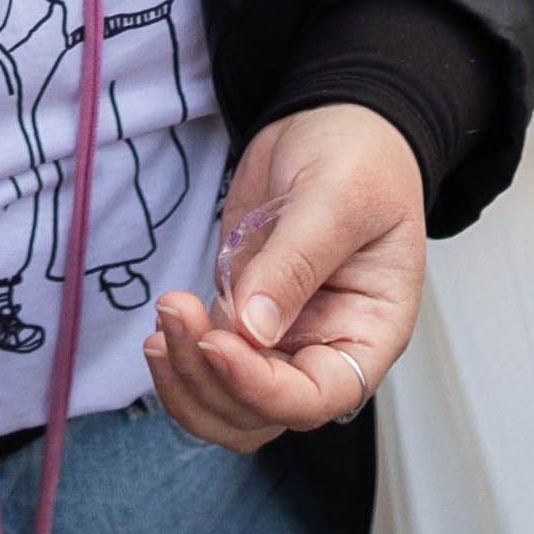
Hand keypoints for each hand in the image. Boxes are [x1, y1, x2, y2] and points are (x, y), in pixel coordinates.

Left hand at [145, 105, 425, 449]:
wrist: (330, 121)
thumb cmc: (361, 157)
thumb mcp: (339, 198)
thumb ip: (297, 262)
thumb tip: (252, 329)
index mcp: (369, 331)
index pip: (318, 396)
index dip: (263, 388)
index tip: (217, 343)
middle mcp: (323, 347)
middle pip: (260, 411)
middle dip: (210, 379)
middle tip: (178, 312)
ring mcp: (278, 336)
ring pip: (225, 401)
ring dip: (185, 377)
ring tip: (165, 317)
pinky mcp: (240, 314)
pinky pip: (204, 363)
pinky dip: (178, 355)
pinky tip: (165, 318)